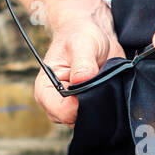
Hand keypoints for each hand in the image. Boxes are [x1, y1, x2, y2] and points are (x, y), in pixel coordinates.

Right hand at [33, 3, 121, 125]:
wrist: (94, 35)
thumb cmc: (81, 35)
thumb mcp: (82, 43)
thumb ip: (82, 63)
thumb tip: (82, 80)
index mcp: (46, 88)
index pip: (61, 111)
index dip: (80, 105)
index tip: (93, 87)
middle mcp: (56, 102)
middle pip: (75, 119)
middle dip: (91, 105)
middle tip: (101, 82)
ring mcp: (73, 107)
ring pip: (89, 120)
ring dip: (101, 105)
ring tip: (103, 81)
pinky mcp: (87, 108)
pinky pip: (98, 116)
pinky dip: (107, 105)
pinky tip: (108, 88)